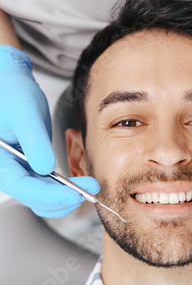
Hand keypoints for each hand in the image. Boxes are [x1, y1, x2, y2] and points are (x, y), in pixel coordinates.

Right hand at [0, 46, 99, 216]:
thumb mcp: (24, 113)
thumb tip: (46, 168)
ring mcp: (19, 172)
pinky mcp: (31, 169)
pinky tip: (81, 184)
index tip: (77, 193)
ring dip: (67, 197)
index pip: (25, 187)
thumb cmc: (11, 93)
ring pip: (43, 199)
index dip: (53, 195)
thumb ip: (34, 142)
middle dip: (65, 198)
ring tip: (89, 187)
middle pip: (35, 199)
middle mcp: (7, 171)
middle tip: (91, 189)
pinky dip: (64, 190)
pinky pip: (47, 188)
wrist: (11, 85)